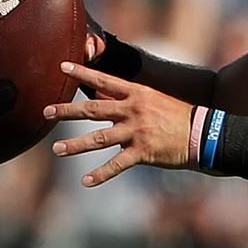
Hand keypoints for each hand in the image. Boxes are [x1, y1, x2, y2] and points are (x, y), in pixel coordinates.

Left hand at [43, 62, 191, 186]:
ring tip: (57, 150)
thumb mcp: (154, 99)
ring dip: (76, 145)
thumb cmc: (177, 115)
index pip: (104, 80)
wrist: (202, 133)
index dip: (83, 73)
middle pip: (94, 109)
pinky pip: (116, 164)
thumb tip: (101, 91)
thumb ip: (127, 98)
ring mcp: (137, 131)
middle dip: (67, 111)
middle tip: (46, 112)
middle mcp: (134, 110)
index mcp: (137, 94)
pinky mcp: (143, 151)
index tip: (62, 66)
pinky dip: (100, 174)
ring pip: (99, 138)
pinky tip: (85, 181)